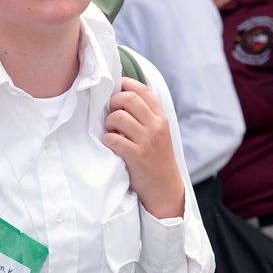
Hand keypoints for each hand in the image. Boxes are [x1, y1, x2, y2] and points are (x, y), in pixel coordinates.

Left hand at [103, 78, 184, 218]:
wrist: (165, 188)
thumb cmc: (157, 158)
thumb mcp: (158, 133)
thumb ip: (146, 116)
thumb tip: (121, 97)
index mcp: (161, 118)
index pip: (143, 90)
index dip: (126, 84)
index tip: (115, 87)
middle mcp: (156, 126)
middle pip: (129, 98)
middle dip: (113, 101)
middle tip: (110, 113)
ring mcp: (147, 141)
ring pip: (119, 117)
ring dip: (108, 122)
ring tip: (110, 131)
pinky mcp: (136, 156)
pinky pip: (113, 139)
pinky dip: (107, 140)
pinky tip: (110, 145)